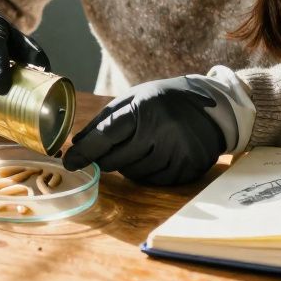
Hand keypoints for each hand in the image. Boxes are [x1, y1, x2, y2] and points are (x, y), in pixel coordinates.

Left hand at [62, 76, 226, 185]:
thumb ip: (104, 120)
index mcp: (144, 108)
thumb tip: (76, 145)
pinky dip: (145, 173)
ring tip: (138, 147)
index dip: (84, 152)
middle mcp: (162, 131)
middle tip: (108, 150)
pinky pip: (152, 182)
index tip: (69, 162)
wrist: (211, 109)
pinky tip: (153, 156)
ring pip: (132, 174)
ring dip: (126, 166)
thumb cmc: (163, 101)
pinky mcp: (187, 170)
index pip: (105, 136)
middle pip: (115, 160)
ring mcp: (176, 152)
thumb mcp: (133, 98)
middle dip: (104, 159)